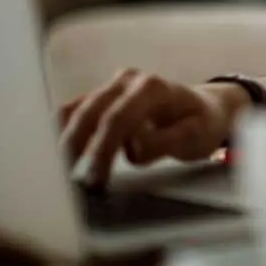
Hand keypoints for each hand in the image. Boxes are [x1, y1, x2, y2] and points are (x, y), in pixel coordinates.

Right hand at [57, 69, 245, 186]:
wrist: (205, 107)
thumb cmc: (202, 123)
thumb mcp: (196, 136)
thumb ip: (165, 141)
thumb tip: (133, 149)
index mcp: (153, 87)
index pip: (118, 118)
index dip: (101, 150)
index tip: (94, 179)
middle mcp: (129, 80)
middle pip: (90, 113)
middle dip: (77, 149)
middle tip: (75, 185)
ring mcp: (112, 86)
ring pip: (75, 111)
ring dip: (66, 142)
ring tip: (62, 175)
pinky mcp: (101, 97)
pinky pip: (73, 112)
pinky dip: (64, 133)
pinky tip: (59, 159)